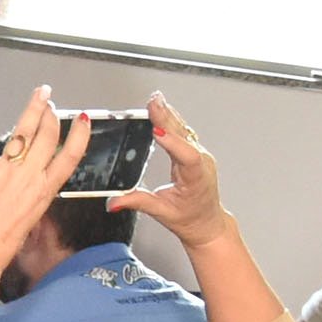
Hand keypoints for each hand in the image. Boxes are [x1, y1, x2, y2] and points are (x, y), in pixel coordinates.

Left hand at [0, 86, 88, 276]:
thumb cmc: (2, 243)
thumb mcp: (32, 218)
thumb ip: (35, 195)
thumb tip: (36, 182)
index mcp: (44, 190)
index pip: (70, 156)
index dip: (79, 135)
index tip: (83, 120)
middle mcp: (28, 176)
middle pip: (47, 136)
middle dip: (51, 115)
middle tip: (51, 103)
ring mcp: (4, 170)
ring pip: (24, 131)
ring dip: (33, 108)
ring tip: (39, 94)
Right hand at [110, 91, 231, 248]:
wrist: (206, 222)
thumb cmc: (191, 218)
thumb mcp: (162, 213)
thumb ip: (138, 203)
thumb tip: (115, 201)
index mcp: (196, 178)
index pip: (186, 156)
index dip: (173, 142)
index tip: (158, 131)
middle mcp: (200, 163)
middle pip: (183, 136)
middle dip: (166, 118)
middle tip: (154, 103)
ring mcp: (199, 155)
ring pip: (183, 130)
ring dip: (168, 114)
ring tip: (155, 100)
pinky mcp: (194, 151)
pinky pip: (183, 132)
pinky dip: (171, 119)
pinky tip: (163, 109)